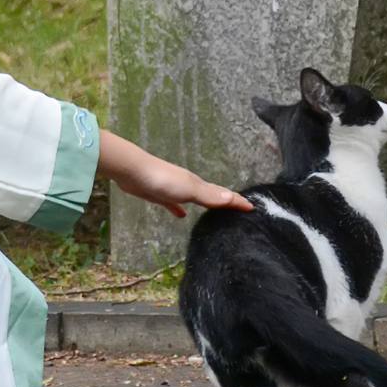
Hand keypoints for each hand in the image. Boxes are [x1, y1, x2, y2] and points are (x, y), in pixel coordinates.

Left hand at [103, 137, 253, 218]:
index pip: (223, 194)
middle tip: (239, 210)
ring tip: (216, 213)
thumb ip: (208, 195)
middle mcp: (189, 186)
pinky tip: (181, 215)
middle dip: (226, 202)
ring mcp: (174, 190)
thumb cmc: (162, 180)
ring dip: (206, 205)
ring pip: (195, 199)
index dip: (237, 201)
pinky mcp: (160, 195)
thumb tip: (232, 198)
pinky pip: (174, 204)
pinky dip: (179, 209)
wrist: (133, 171)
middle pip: (212, 195)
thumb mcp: (189, 189)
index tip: (253, 207)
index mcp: (198, 185)